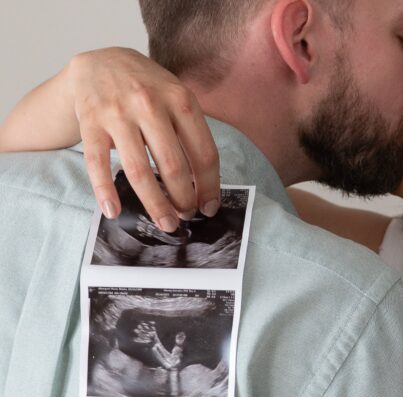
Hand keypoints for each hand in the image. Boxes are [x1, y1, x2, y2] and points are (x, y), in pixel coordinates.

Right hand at [66, 48, 219, 230]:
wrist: (99, 63)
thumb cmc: (146, 89)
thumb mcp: (175, 98)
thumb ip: (190, 134)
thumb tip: (204, 186)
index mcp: (179, 99)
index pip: (203, 153)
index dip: (209, 187)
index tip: (209, 207)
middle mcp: (149, 104)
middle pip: (173, 166)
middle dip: (183, 199)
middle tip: (185, 216)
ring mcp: (117, 113)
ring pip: (139, 171)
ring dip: (155, 204)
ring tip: (165, 224)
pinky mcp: (90, 122)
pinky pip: (97, 163)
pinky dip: (105, 191)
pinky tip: (113, 212)